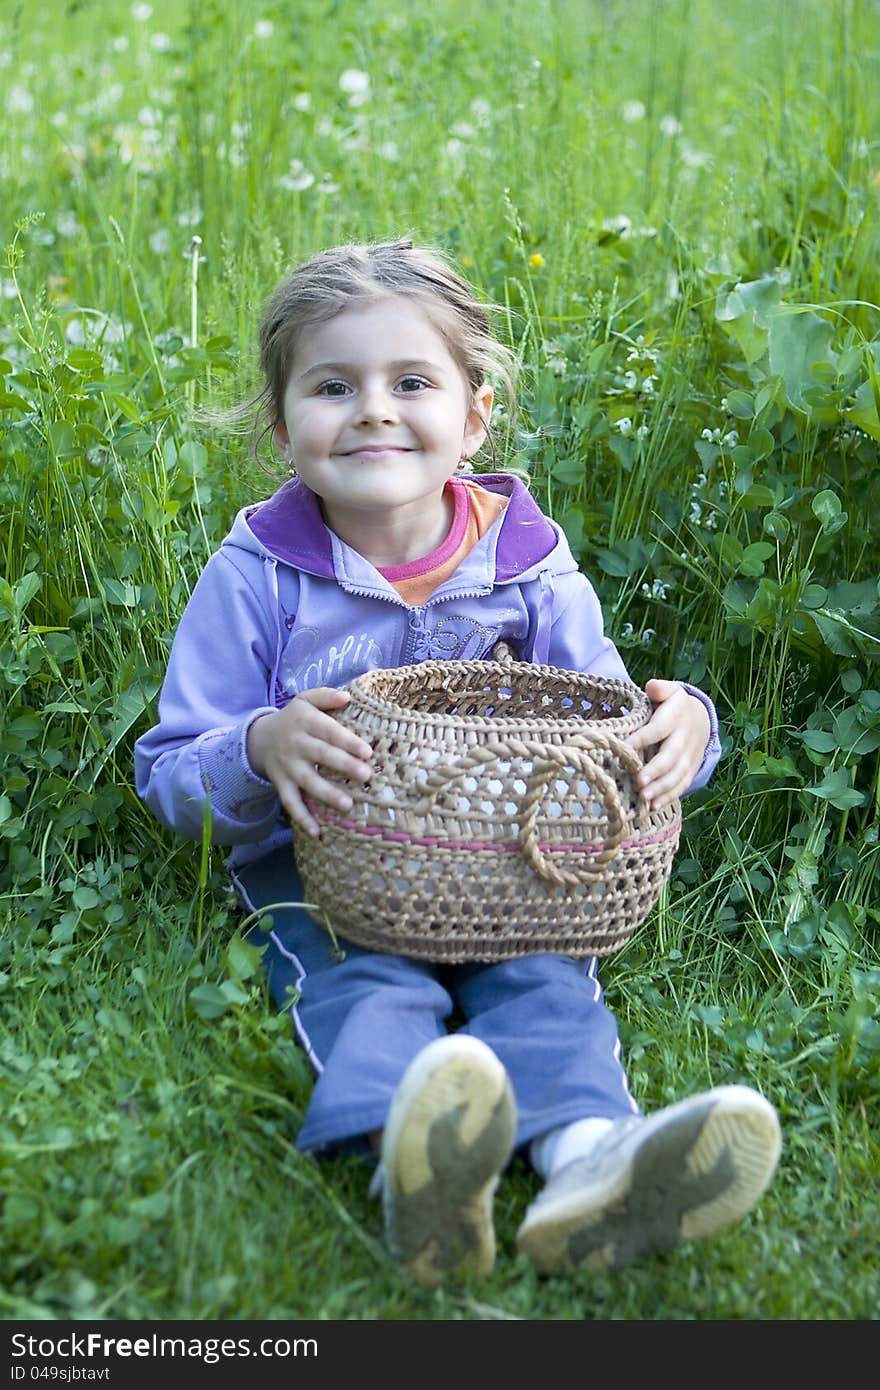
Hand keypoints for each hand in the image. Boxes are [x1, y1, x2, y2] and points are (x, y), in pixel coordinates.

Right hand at [247, 688, 372, 836]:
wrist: (260, 737)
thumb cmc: (295, 718)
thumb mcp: (305, 700)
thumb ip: (325, 696)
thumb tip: (347, 696)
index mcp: (305, 722)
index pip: (329, 731)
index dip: (347, 741)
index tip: (367, 752)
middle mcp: (296, 744)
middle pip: (321, 755)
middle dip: (343, 766)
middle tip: (365, 776)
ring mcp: (287, 767)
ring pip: (307, 782)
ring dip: (326, 794)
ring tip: (347, 805)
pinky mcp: (281, 784)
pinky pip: (290, 802)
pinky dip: (302, 818)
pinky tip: (317, 833)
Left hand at [626, 679, 710, 810]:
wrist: (701, 718)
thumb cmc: (673, 705)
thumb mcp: (670, 691)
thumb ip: (660, 689)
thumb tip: (652, 686)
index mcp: (676, 715)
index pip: (659, 728)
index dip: (643, 738)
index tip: (625, 748)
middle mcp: (684, 737)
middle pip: (671, 756)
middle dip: (655, 770)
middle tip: (638, 782)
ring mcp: (690, 755)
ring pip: (678, 773)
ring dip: (662, 787)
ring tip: (645, 798)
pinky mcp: (691, 768)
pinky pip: (682, 784)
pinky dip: (669, 796)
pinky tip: (654, 806)